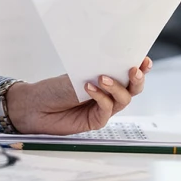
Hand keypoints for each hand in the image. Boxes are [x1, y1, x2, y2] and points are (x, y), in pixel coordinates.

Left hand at [4, 57, 151, 134]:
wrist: (36, 106)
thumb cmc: (55, 88)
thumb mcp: (78, 73)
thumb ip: (97, 71)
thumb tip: (115, 60)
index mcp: (107, 78)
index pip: (128, 73)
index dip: (140, 67)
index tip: (144, 59)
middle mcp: (109, 94)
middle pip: (133, 89)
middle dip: (137, 79)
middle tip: (134, 70)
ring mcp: (104, 108)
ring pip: (123, 99)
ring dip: (116, 87)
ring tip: (102, 78)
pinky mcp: (96, 121)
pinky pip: (106, 110)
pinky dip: (100, 98)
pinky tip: (89, 88)